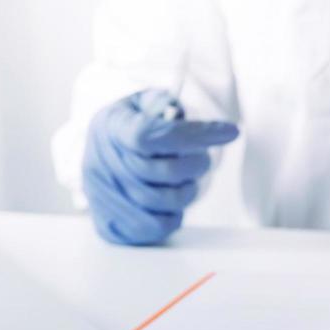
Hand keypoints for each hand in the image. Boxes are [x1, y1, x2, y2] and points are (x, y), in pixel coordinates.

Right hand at [81, 90, 239, 245]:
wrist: (101, 154)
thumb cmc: (130, 125)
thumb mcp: (143, 102)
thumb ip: (165, 104)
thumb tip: (191, 121)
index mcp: (111, 125)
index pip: (152, 135)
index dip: (194, 135)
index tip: (229, 131)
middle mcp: (100, 161)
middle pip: (163, 171)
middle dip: (196, 165)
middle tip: (202, 158)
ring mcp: (101, 196)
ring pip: (162, 202)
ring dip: (187, 192)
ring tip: (187, 181)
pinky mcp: (108, 223)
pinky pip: (152, 227)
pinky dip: (173, 216)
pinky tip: (173, 203)